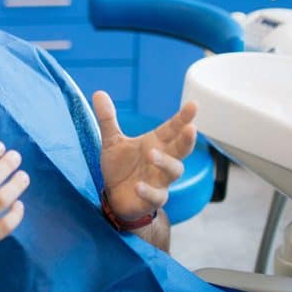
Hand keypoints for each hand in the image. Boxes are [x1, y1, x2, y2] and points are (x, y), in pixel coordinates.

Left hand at [94, 91, 196, 220]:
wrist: (114, 196)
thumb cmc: (120, 166)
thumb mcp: (112, 141)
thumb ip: (108, 119)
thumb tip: (99, 92)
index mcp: (156, 142)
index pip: (173, 128)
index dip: (183, 117)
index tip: (193, 104)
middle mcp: (162, 160)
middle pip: (181, 149)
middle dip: (187, 140)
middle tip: (191, 128)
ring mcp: (160, 180)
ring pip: (173, 171)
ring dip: (165, 162)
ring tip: (152, 154)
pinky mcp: (153, 199)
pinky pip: (156, 196)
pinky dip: (148, 191)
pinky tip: (139, 185)